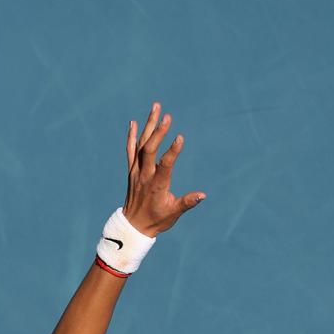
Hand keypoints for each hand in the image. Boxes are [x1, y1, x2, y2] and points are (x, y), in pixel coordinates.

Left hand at [122, 102, 205, 236]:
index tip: (180, 137)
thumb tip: (202, 195)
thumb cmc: (157, 220)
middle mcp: (145, 175)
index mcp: (157, 185)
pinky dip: (132, 136)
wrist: (134, 226)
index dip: (173, 151)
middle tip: (167, 115)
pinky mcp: (132, 171)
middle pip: (149, 149)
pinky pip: (130, 151)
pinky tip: (135, 123)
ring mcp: (136, 172)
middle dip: (158, 131)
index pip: (165, 164)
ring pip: (141, 145)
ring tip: (156, 108)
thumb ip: (187, 202)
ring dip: (148, 126)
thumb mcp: (174, 213)